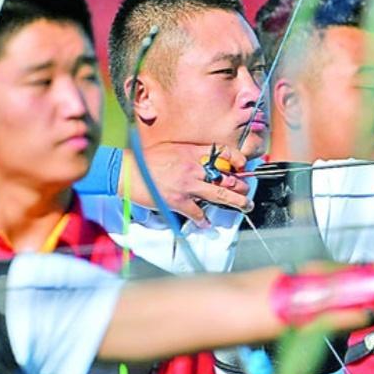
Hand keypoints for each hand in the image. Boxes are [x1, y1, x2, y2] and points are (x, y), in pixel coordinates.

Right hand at [123, 143, 251, 226]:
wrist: (126, 171)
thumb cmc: (145, 160)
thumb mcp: (171, 148)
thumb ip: (189, 154)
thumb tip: (203, 161)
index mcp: (192, 152)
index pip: (222, 151)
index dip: (237, 159)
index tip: (243, 166)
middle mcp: (193, 168)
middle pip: (226, 176)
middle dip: (241, 185)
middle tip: (247, 190)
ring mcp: (187, 185)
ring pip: (219, 195)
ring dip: (236, 202)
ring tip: (245, 206)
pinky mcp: (178, 201)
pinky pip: (197, 213)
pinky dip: (203, 220)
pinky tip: (207, 224)